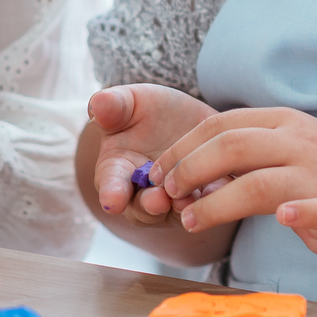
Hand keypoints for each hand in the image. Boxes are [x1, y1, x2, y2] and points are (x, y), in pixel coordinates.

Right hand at [87, 84, 219, 227]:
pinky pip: (207, 207)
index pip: (110, 184)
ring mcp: (171, 201)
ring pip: (174, 213)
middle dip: (148, 206)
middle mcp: (140, 194)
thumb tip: (98, 105)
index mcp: (116, 170)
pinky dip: (212, 200)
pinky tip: (219, 190)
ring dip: (180, 208)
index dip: (112, 193)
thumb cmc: (149, 112)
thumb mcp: (131, 103)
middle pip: (141, 208)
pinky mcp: (201, 200)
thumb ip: (113, 106)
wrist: (187, 120)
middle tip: (156, 200)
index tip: (113, 201)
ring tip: (186, 198)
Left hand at [153, 107, 316, 268]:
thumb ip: (249, 154)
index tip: (158, 170)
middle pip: (232, 146)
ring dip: (217, 202)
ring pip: (260, 183)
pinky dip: (299, 213)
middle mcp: (300, 143)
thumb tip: (190, 170)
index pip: (221, 124)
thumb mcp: (291, 149)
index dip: (183, 146)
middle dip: (190, 169)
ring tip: (190, 220)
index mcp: (284, 123)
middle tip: (166, 194)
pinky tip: (284, 218)